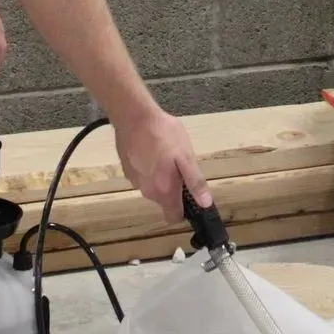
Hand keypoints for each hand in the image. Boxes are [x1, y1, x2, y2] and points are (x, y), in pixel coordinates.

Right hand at [113, 106, 212, 223]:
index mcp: (163, 191)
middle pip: (164, 201)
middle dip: (173, 189)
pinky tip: (152, 150)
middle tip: (180, 167)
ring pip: (153, 188)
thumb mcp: (186, 156)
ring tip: (166, 155)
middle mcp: (147, 191)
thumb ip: (195, 182)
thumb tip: (205, 204)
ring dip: (161, 178)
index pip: (173, 217)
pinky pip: (143, 177)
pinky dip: (149, 170)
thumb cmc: (163, 134)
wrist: (133, 116)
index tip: (190, 197)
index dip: (184, 211)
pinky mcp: (127, 170)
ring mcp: (134, 181)